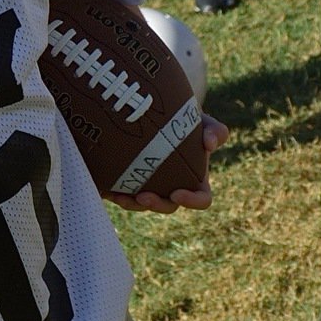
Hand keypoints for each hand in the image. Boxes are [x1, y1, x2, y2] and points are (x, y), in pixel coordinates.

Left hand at [104, 114, 229, 213]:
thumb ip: (215, 130)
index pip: (201, 200)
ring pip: (141, 204)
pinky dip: (113, 193)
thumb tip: (210, 144)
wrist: (157, 113)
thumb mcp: (203, 121)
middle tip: (142, 195)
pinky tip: (104, 188)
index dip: (192, 201)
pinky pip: (121, 194)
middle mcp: (173, 188)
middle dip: (155, 205)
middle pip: (167, 207)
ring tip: (119, 195)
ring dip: (131, 204)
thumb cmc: (185, 120)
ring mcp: (150, 187)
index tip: (177, 194)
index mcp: (195, 180)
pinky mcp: (128, 182)